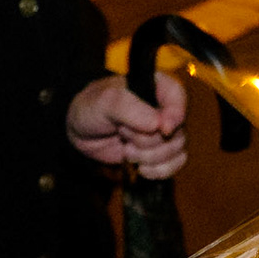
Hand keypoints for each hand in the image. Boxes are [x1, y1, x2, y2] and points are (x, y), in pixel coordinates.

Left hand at [66, 73, 188, 178]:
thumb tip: (157, 124)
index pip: (177, 96)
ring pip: (178, 149)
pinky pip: (176, 164)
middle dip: (148, 141)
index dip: (175, 115)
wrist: (80, 132)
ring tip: (126, 151)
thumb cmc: (92, 108)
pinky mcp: (160, 152)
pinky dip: (160, 171)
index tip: (163, 130)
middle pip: (177, 130)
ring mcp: (163, 132)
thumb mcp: (104, 101)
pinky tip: (140, 168)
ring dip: (151, 158)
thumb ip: (129, 108)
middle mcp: (164, 108)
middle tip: (123, 134)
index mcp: (155, 86)